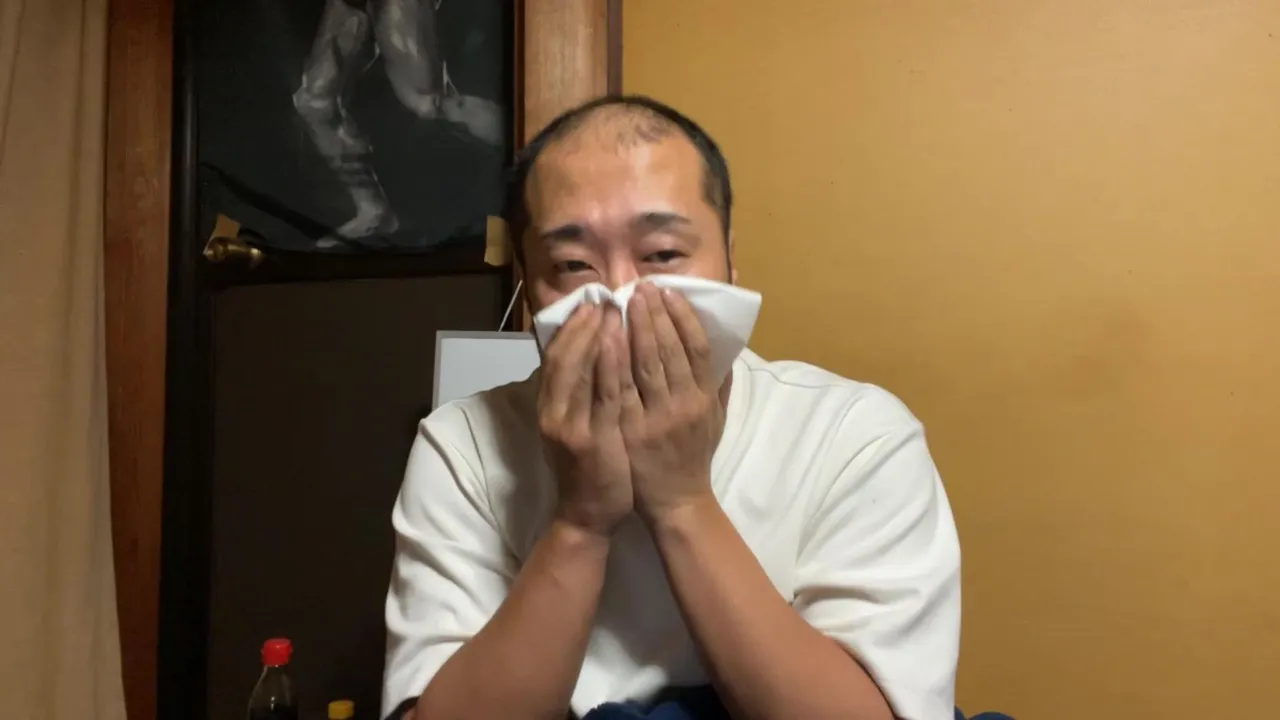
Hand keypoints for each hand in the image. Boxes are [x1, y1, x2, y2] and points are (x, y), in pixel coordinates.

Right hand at [538, 303, 632, 536]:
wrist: (588, 515)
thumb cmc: (589, 467)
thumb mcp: (575, 426)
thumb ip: (579, 393)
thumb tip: (593, 353)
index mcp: (550, 406)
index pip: (556, 355)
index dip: (572, 326)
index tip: (591, 302)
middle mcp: (553, 412)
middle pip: (564, 355)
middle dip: (584, 324)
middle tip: (605, 298)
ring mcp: (570, 426)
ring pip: (580, 370)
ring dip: (597, 335)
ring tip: (614, 309)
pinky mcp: (592, 440)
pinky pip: (603, 395)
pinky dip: (610, 365)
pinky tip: (622, 343)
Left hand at [620, 283, 725, 524]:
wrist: (677, 501)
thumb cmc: (694, 457)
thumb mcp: (717, 419)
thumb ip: (720, 385)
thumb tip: (725, 351)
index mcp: (705, 398)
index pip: (698, 348)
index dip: (684, 317)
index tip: (670, 293)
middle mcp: (685, 404)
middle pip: (671, 349)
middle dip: (655, 314)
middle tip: (642, 287)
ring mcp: (657, 417)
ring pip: (647, 363)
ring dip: (635, 328)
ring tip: (624, 301)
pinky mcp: (632, 430)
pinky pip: (622, 389)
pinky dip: (614, 360)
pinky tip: (606, 337)